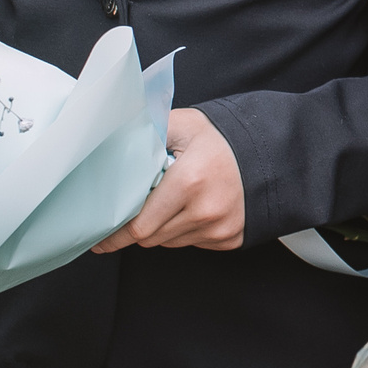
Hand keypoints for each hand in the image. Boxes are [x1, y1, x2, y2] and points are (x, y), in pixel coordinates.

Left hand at [94, 109, 245, 252]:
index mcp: (188, 182)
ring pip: (170, 242)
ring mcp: (220, 228)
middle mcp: (205, 211)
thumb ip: (147, 134)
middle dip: (135, 229)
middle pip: (151, 238)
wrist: (269, 151)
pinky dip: (184, 230)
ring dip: (161, 228)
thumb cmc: (222, 137)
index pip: (138, 225)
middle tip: (125, 217)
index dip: (115, 233)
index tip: (98, 238)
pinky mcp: (231, 238)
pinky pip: (193, 243)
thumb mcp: (182, 124)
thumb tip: (113, 145)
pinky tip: (191, 208)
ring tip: (168, 202)